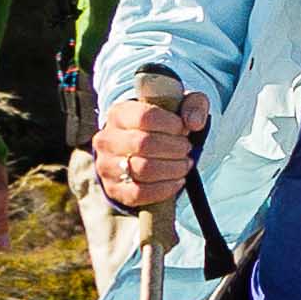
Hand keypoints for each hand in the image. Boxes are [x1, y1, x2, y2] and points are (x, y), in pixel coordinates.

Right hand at [90, 85, 201, 212]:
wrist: (142, 152)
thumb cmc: (163, 126)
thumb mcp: (181, 107)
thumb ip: (193, 106)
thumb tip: (194, 123)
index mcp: (119, 113)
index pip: (144, 116)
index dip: (171, 125)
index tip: (184, 129)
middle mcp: (106, 139)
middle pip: (143, 143)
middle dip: (174, 148)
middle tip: (186, 149)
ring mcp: (106, 166)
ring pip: (143, 169)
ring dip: (173, 168)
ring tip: (185, 164)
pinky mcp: (113, 189)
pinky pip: (139, 193)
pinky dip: (165, 188)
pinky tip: (178, 181)